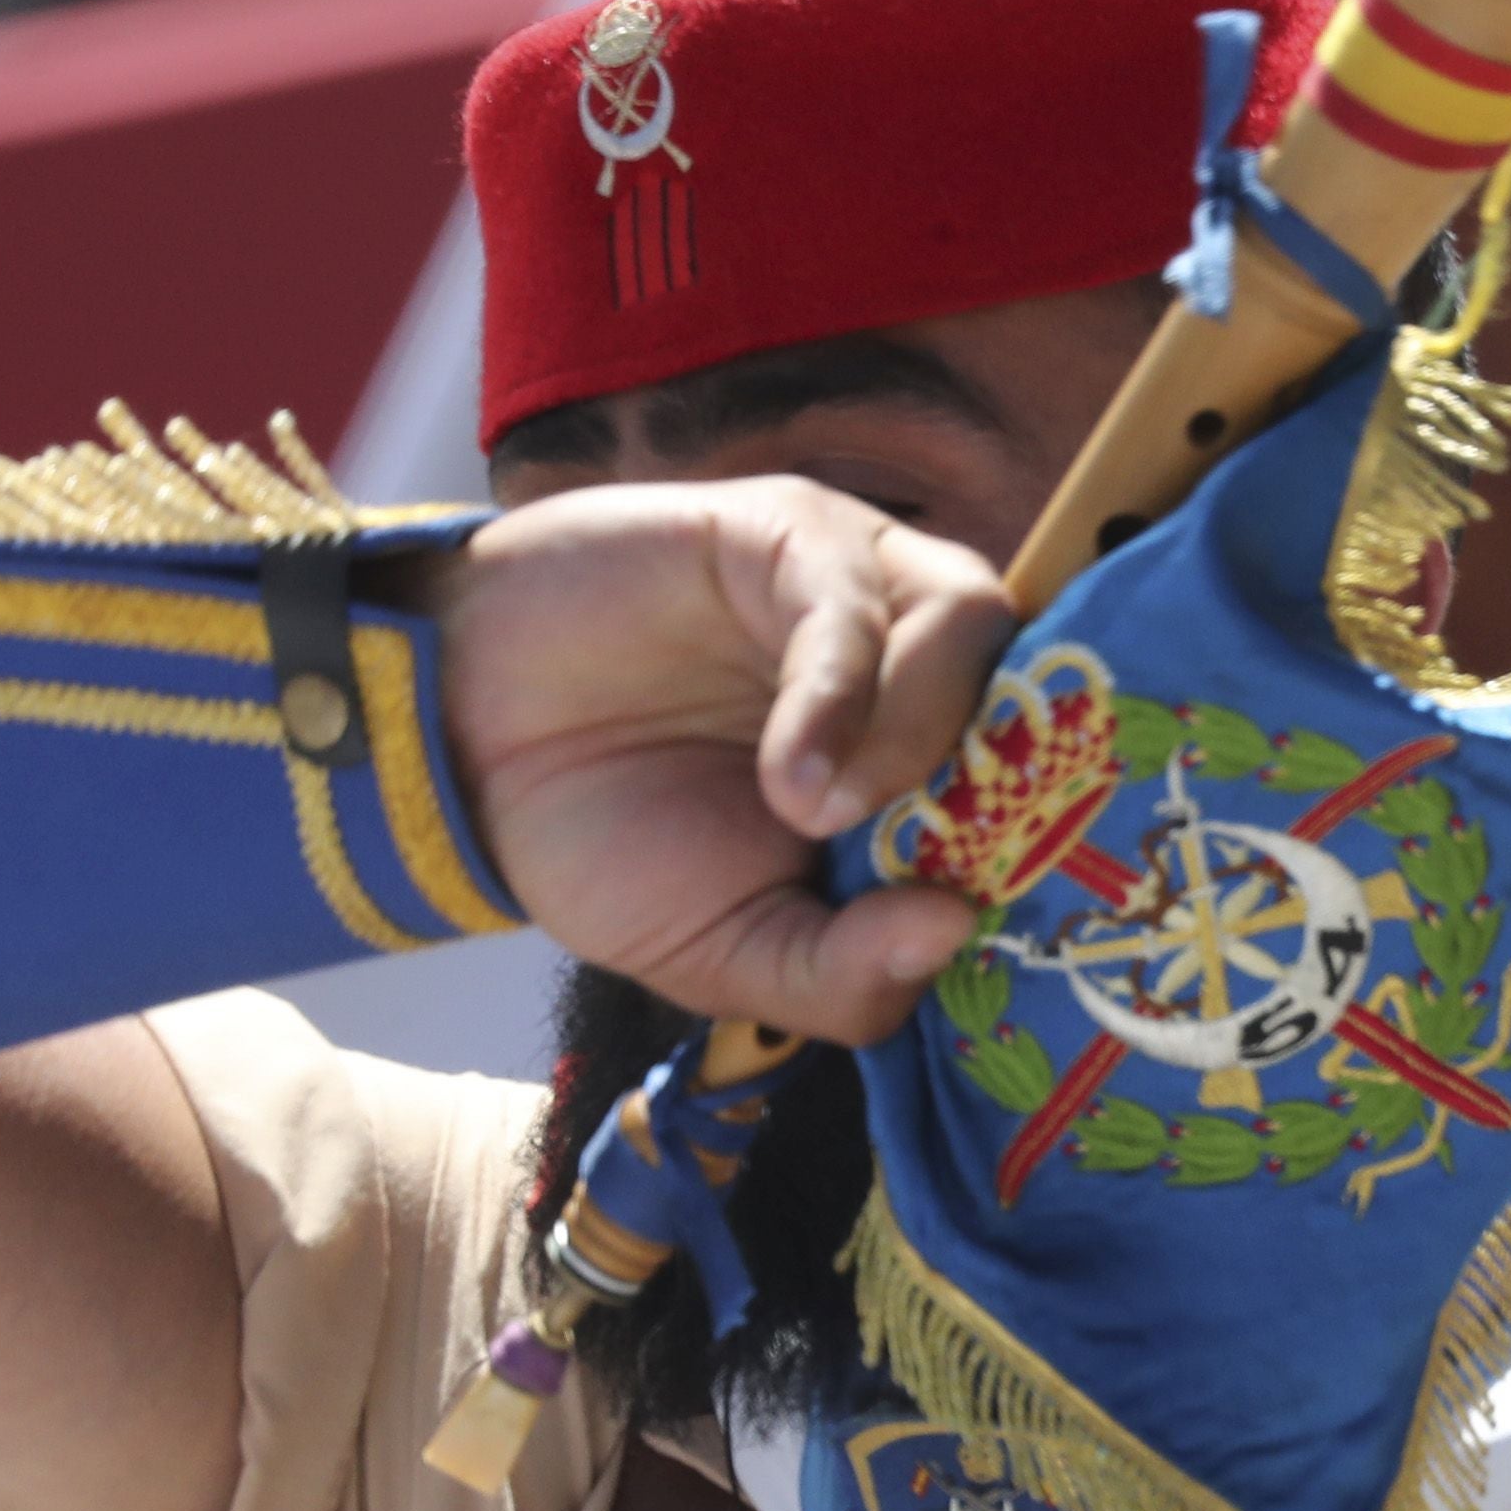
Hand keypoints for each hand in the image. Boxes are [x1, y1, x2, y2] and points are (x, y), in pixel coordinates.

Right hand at [422, 474, 1011, 1042]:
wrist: (458, 754)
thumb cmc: (611, 844)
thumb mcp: (731, 958)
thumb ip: (845, 976)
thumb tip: (957, 933)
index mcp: (928, 771)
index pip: (1052, 785)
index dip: (1052, 850)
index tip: (1018, 933)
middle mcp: (913, 669)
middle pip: (1040, 691)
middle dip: (1005, 786)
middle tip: (920, 868)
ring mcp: (855, 592)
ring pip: (971, 622)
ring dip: (923, 730)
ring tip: (824, 817)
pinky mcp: (781, 535)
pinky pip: (850, 602)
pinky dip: (838, 700)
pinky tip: (791, 782)